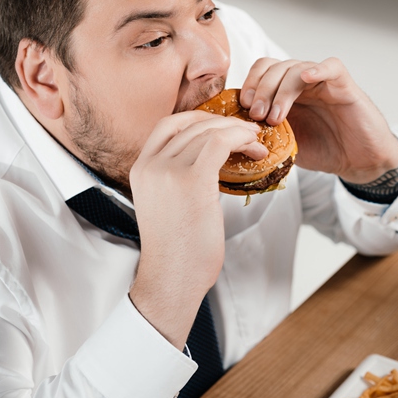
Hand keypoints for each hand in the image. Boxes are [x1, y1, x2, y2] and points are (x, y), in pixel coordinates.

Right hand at [128, 110, 266, 348]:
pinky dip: (241, 139)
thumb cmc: (178, 251)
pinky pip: (220, 143)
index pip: (168, 126)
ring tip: (257, 145)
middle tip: (249, 134)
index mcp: (141, 168)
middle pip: (192, 124)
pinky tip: (254, 148)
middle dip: (225, 124)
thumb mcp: (167, 205)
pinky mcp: (192, 180)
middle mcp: (151, 165)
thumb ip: (177, 180)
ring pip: (209, 132)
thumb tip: (209, 165)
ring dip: (239, 133)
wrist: (172, 279)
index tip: (223, 126)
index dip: (200, 119)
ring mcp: (169, 170)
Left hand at [240, 57, 397, 183]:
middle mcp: (303, 83)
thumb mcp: (286, 144)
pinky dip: (318, 69)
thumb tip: (237, 135)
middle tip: (256, 113)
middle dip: (260, 88)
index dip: (248, 85)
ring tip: (275, 116)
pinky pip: (331, 67)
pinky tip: (307, 79)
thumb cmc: (326, 150)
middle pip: (273, 67)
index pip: (261, 73)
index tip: (241, 108)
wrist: (359, 162)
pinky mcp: (344, 86)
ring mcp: (323, 82)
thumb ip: (265, 133)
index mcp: (286, 92)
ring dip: (280, 90)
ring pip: (295, 68)